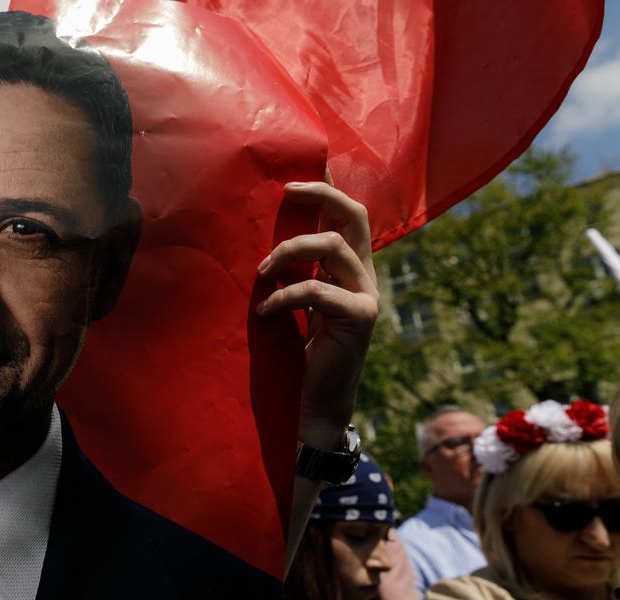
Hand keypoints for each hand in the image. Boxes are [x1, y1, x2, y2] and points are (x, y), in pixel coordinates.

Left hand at [255, 180, 378, 450]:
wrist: (312, 405)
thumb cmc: (294, 355)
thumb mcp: (292, 305)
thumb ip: (290, 273)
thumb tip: (253, 241)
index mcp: (348, 268)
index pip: (347, 214)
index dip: (328, 187)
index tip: (295, 174)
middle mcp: (363, 275)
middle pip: (354, 215)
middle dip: (321, 194)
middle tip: (286, 191)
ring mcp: (366, 296)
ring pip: (334, 245)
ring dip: (290, 251)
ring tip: (261, 270)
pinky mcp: (359, 319)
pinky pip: (317, 291)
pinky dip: (285, 296)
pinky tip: (265, 312)